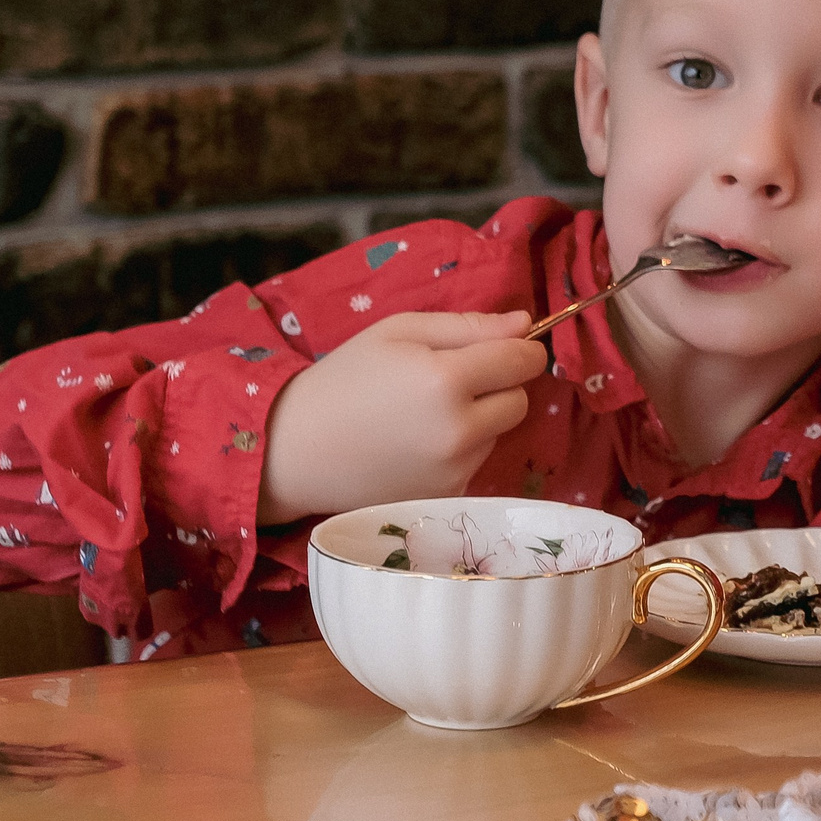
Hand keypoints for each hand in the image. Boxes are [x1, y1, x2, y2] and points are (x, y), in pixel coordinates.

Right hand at [257, 311, 544, 523]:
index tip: (506, 346)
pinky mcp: (446, 496)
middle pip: (520, 400)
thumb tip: (524, 325)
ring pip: (500, 432)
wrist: (296, 451)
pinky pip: (477, 460)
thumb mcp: (400, 331)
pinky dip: (462, 448)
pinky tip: (420, 442)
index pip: (523, 360)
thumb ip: (468, 326)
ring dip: (481, 418)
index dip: (521, 348)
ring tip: (428, 413)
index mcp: (446, 380)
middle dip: (500, 385)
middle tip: (453, 379)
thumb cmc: (345, 378)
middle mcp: (459, 431)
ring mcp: (455, 470)